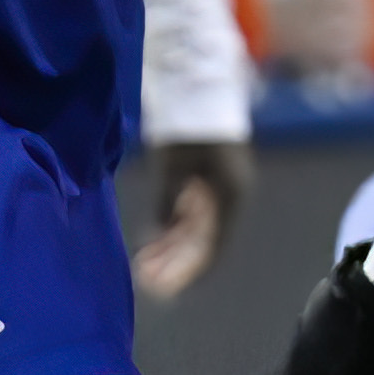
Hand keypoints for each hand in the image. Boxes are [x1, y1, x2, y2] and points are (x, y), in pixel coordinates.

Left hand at [126, 138, 250, 299]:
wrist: (196, 86)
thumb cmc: (188, 124)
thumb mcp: (175, 167)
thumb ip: (170, 202)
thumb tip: (159, 238)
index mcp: (229, 196)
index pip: (210, 246)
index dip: (186, 270)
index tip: (161, 288)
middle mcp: (227, 198)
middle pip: (203, 243)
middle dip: (175, 265)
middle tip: (146, 283)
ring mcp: (216, 191)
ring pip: (194, 233)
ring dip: (171, 252)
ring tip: (143, 269)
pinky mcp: (203, 184)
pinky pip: (188, 217)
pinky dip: (170, 233)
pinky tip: (150, 246)